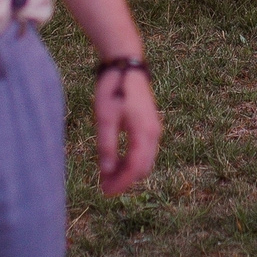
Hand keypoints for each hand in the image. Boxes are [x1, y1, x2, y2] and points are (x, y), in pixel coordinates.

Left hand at [94, 69, 160, 194]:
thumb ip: (107, 146)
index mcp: (145, 133)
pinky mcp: (149, 125)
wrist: (125, 64)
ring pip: (144, 161)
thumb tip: (107, 172)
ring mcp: (154, 129)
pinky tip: (115, 161)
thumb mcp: (105, 118)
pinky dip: (131, 160)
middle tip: (102, 187)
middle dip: (124, 180)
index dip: (121, 183)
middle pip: (142, 168)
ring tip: (106, 176)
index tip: (105, 192)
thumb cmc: (114, 88)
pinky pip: (143, 151)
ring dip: (127, 171)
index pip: (135, 168)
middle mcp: (154, 134)